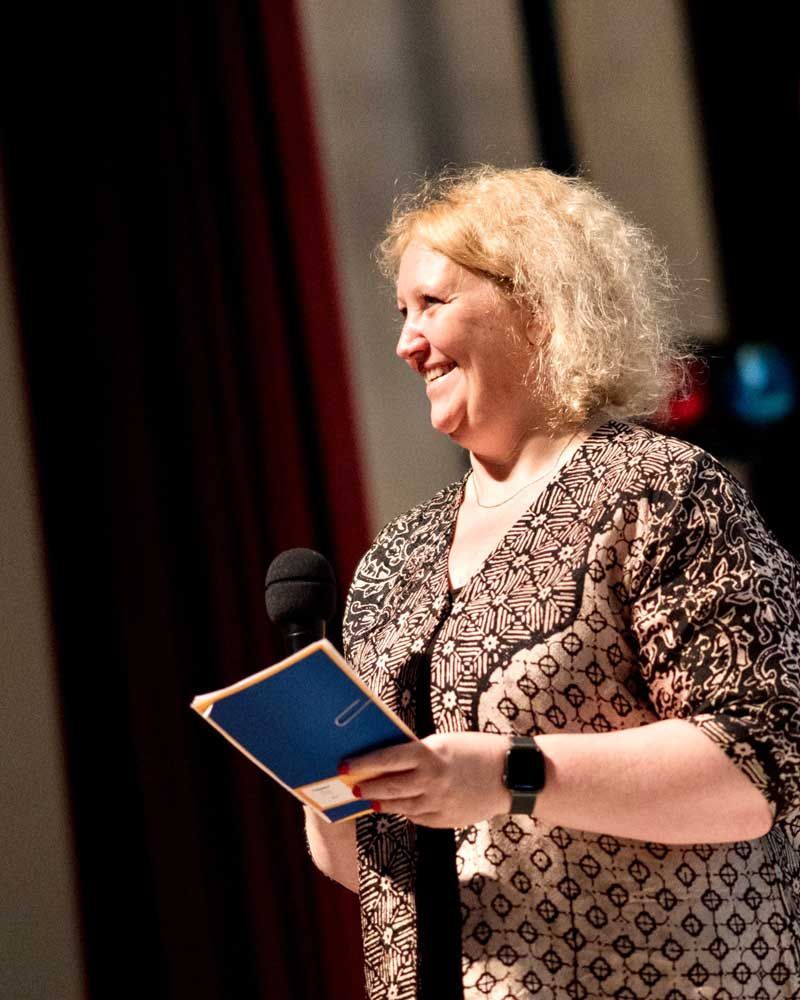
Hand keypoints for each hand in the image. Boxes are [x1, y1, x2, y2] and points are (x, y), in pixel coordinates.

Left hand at [341, 732, 511, 827]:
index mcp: (429, 755)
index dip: (363, 763)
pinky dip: (408, 811)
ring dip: (382, 803)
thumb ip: (419, 753)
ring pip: (400, 807)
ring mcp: (438, 804)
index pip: (387, 759)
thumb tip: (390, 760)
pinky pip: (419, 817)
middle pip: (388, 788)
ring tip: (370, 799)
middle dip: (366, 788)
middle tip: (352, 787)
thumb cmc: (476, 750)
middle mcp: (431, 781)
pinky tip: (402, 805)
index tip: (345, 765)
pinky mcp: (446, 820)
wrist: (511, 775)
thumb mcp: (444, 743)